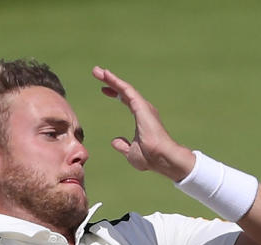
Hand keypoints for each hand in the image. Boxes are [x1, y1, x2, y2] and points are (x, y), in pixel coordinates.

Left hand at [92, 66, 195, 181]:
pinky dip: (116, 82)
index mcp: (142, 118)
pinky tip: (106, 76)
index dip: (115, 94)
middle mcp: (144, 109)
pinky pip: (126, 90)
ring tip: (98, 71)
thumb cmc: (151, 157)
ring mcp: (143, 107)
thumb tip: (115, 141)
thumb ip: (123, 146)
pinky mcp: (141, 106)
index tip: (104, 90)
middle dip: (111, 82)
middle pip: (124, 91)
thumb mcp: (131, 152)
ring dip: (111, 79)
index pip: (127, 101)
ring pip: (125, 88)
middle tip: (97, 72)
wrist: (162, 158)